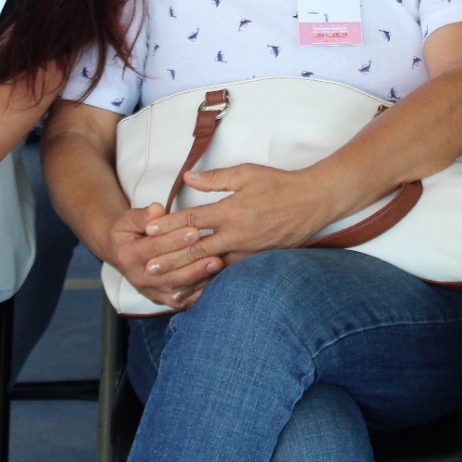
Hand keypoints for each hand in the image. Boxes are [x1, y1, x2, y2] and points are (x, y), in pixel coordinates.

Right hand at [108, 204, 220, 309]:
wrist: (119, 253)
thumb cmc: (128, 232)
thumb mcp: (128, 220)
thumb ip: (143, 215)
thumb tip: (157, 209)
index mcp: (128, 256)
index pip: (153, 248)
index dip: (174, 240)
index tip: (195, 231)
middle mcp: (138, 277)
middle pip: (167, 273)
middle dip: (191, 262)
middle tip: (213, 251)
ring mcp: (149, 291)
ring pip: (175, 289)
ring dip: (198, 278)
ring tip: (217, 264)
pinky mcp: (159, 298)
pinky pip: (179, 301)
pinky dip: (196, 294)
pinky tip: (213, 283)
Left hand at [144, 163, 339, 271]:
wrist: (313, 201)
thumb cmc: (280, 184)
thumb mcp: (247, 173)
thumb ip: (215, 179)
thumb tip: (188, 178)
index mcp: (231, 211)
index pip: (192, 219)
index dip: (168, 225)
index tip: (150, 230)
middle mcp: (236, 234)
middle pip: (196, 250)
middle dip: (170, 259)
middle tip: (148, 267)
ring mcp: (247, 250)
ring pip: (211, 267)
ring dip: (188, 275)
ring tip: (168, 284)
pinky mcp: (257, 260)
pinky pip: (230, 273)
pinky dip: (213, 281)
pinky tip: (200, 288)